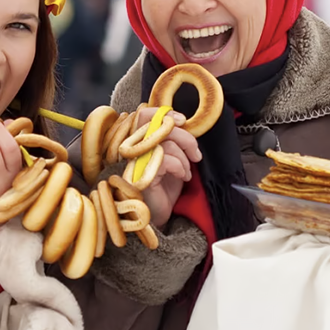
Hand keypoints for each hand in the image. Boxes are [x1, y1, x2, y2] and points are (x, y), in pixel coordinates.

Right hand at [130, 108, 201, 229]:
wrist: (160, 216)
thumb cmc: (165, 187)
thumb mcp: (171, 158)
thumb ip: (172, 141)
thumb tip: (183, 124)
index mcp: (139, 141)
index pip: (143, 115)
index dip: (163, 113)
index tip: (182, 120)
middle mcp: (134, 149)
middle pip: (158, 125)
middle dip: (184, 137)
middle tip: (195, 153)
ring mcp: (135, 161)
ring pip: (167, 143)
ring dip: (184, 158)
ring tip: (186, 172)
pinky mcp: (142, 175)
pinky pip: (166, 160)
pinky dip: (180, 167)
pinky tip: (182, 177)